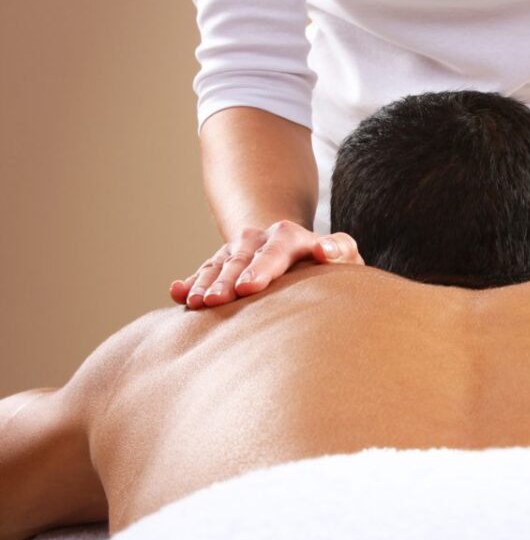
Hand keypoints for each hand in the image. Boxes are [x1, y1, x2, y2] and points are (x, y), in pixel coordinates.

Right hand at [169, 220, 364, 308]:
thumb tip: (323, 250)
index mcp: (289, 236)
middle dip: (227, 279)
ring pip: (218, 265)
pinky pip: (204, 271)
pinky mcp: (222, 263)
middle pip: (241, 258)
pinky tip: (177, 293)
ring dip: (206, 283)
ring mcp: (237, 250)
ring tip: (197, 303)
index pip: (275, 249)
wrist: (299, 248)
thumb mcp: (342, 253)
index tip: (248, 288)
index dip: (261, 268)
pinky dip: (190, 282)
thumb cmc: (329, 261)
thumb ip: (339, 249)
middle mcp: (259, 239)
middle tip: (217, 301)